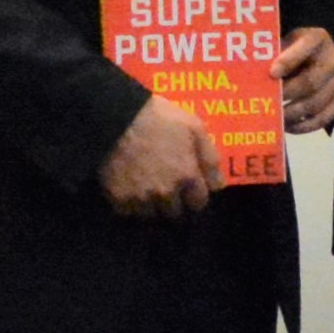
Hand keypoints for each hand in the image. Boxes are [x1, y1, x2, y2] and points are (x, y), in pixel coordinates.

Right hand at [98, 97, 216, 217]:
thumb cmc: (158, 118)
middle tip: (165, 186)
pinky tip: (128, 189)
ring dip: (151, 205)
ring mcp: (140, 198)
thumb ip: (209, 159)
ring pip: (150, 214)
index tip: (189, 188)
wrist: (115, 117)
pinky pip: (127, 211)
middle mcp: (166, 193)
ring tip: (146, 189)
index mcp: (187, 176)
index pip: (198, 203)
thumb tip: (218, 186)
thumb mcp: (194, 128)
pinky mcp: (117, 199)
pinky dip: (129, 204)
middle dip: (173, 202)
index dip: (195, 195)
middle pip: (174, 212)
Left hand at [276, 24, 333, 130]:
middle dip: (287, 94)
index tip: (271, 74)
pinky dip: (304, 126)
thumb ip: (274, 54)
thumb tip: (251, 74)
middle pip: (310, 82)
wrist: (322, 55)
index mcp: (318, 39)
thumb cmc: (295, 50)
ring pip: (316, 103)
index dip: (288, 61)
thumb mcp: (287, 43)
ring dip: (292, 114)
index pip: (305, 48)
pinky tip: (288, 127)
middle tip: (268, 103)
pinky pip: (324, 117)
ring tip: (275, 118)